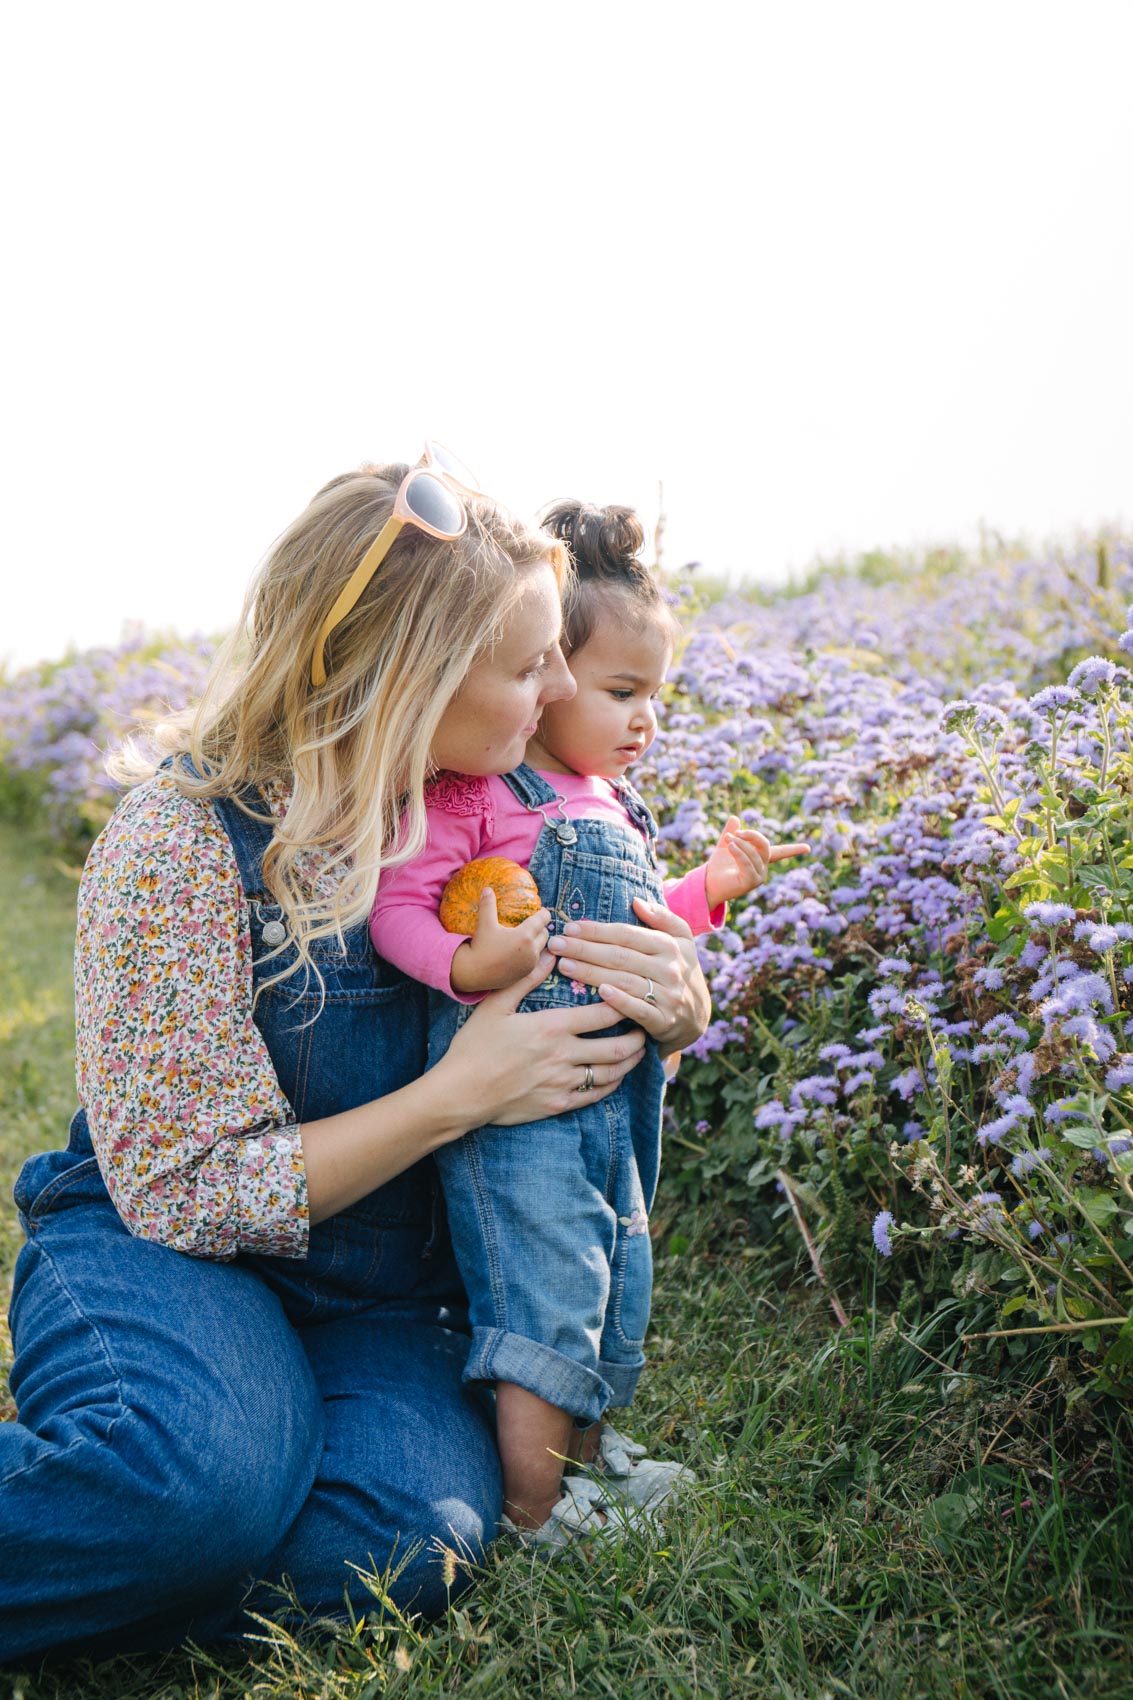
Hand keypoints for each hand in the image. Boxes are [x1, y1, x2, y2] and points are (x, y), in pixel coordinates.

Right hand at [442, 953, 646, 1124]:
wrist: (461, 1094)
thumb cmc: (474, 1046)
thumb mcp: (496, 1006)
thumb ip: (526, 979)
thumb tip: (550, 954)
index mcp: (552, 1027)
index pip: (603, 1014)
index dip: (624, 1005)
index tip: (633, 997)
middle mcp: (564, 1056)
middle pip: (617, 1047)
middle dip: (637, 1037)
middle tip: (644, 1027)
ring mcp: (563, 1083)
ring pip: (612, 1073)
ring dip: (630, 1061)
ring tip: (638, 1051)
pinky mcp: (559, 1105)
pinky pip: (595, 1095)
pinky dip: (612, 1085)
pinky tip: (615, 1076)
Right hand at [449, 888, 551, 993]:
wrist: (473, 973)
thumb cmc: (479, 947)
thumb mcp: (485, 924)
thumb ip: (488, 905)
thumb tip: (487, 889)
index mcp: (525, 936)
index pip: (542, 920)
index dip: (543, 913)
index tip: (542, 910)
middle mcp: (531, 951)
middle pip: (545, 934)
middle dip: (541, 928)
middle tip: (533, 923)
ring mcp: (529, 964)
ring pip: (541, 948)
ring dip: (537, 942)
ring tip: (528, 936)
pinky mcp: (525, 973)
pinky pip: (535, 960)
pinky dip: (532, 954)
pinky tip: (522, 950)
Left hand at [546, 899, 710, 1051]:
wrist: (696, 1017)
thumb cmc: (679, 971)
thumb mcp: (682, 941)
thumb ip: (662, 918)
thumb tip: (636, 901)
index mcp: (670, 945)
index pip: (626, 934)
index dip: (597, 930)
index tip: (570, 927)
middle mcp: (669, 968)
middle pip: (619, 956)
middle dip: (584, 949)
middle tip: (556, 944)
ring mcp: (667, 995)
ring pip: (623, 980)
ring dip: (590, 972)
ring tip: (563, 965)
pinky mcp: (663, 1019)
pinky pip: (638, 1009)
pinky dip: (619, 1001)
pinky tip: (600, 992)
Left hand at [703, 816, 810, 910]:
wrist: (707, 884)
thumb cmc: (717, 867)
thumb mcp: (725, 845)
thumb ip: (731, 832)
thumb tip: (734, 817)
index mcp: (760, 860)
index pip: (780, 853)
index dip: (794, 850)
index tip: (808, 848)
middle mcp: (762, 868)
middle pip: (765, 845)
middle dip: (751, 835)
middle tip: (734, 833)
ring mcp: (758, 877)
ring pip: (754, 853)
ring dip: (739, 843)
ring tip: (727, 839)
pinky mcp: (750, 883)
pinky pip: (747, 863)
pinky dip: (739, 853)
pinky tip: (730, 847)